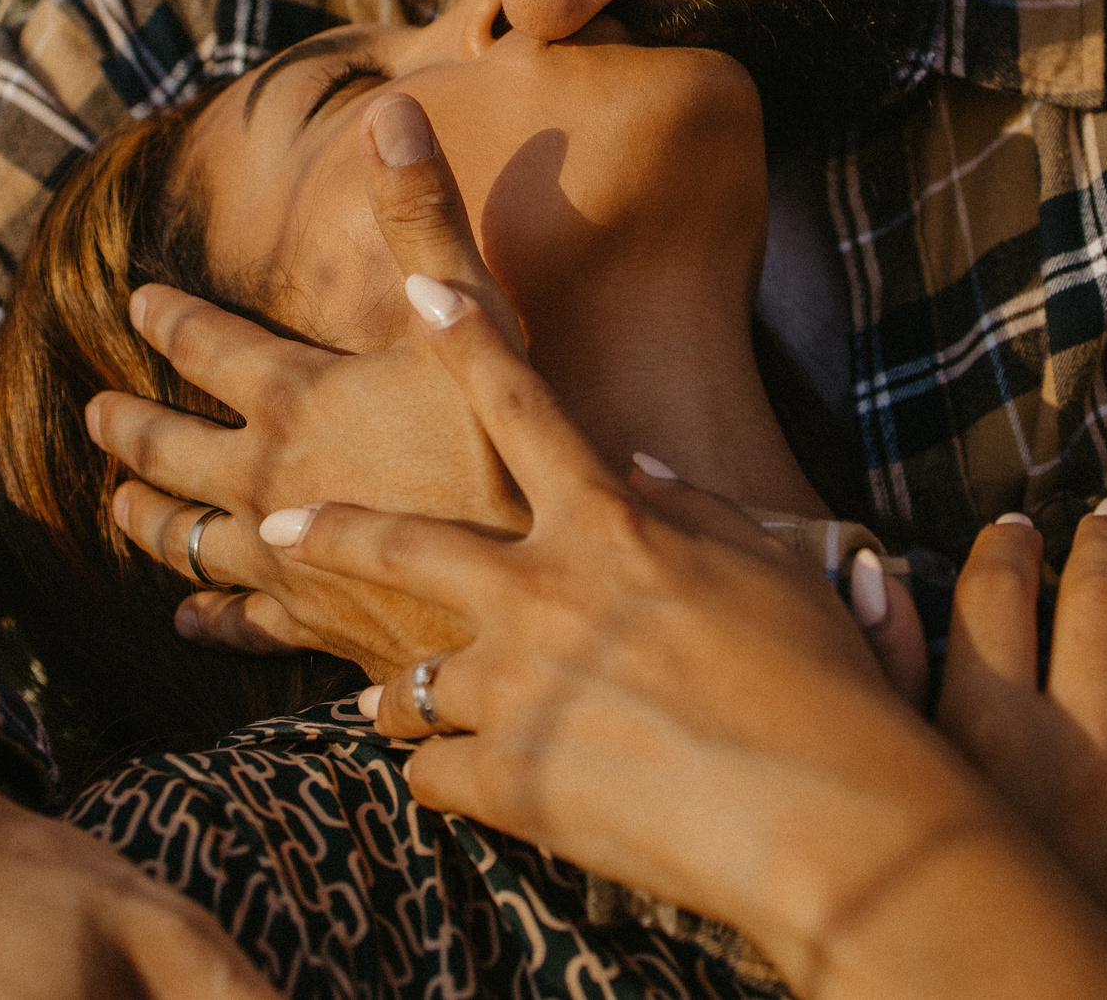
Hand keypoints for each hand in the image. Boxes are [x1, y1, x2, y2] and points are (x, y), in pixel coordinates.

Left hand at [85, 93, 527, 679]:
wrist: (527, 589)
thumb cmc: (509, 451)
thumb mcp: (474, 318)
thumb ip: (424, 217)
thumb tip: (390, 110)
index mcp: (296, 398)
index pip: (206, 346)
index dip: (169, 318)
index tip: (136, 301)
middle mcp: (266, 481)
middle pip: (168, 449)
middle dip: (126, 426)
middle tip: (93, 413)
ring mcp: (283, 561)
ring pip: (186, 539)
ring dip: (147, 519)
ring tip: (117, 507)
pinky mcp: (315, 627)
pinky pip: (242, 623)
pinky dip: (209, 618)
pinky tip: (188, 621)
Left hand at [260, 265, 1106, 997]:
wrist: (826, 816)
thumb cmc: (818, 684)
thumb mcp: (765, 567)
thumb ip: (685, 506)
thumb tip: (633, 465)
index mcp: (607, 524)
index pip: (520, 402)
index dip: (466, 337)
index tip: (415, 289)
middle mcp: (541, 592)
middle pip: (401, 542)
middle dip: (331, 529)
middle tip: (280, 521)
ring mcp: (515, 688)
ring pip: (404, 683)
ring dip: (395, 692)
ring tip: (382, 700)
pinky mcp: (506, 780)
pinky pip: (433, 770)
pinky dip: (447, 772)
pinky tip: (465, 780)